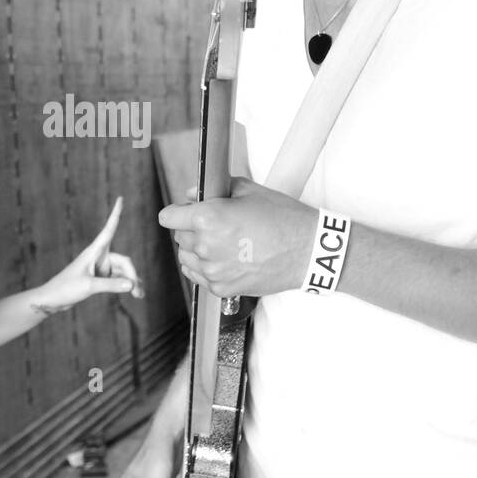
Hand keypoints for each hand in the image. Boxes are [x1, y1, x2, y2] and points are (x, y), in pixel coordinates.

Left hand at [34, 197, 143, 314]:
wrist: (52, 299)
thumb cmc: (66, 288)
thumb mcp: (89, 286)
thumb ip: (111, 285)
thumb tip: (132, 285)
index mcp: (94, 252)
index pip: (109, 229)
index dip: (116, 214)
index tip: (120, 199)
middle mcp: (99, 257)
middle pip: (124, 261)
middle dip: (132, 275)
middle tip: (137, 292)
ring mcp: (100, 268)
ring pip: (123, 272)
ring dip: (132, 282)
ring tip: (140, 296)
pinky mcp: (100, 278)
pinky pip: (119, 279)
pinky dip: (126, 286)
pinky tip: (136, 294)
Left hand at [159, 177, 316, 297]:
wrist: (309, 250)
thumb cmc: (283, 218)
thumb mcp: (249, 190)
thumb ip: (215, 189)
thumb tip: (193, 194)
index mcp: (207, 218)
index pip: (168, 217)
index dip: (177, 211)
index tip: (184, 212)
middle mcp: (205, 246)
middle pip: (179, 237)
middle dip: (191, 228)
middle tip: (215, 225)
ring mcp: (213, 270)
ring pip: (186, 258)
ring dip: (197, 250)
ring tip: (221, 243)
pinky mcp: (222, 288)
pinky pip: (198, 277)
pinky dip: (206, 268)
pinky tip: (224, 259)